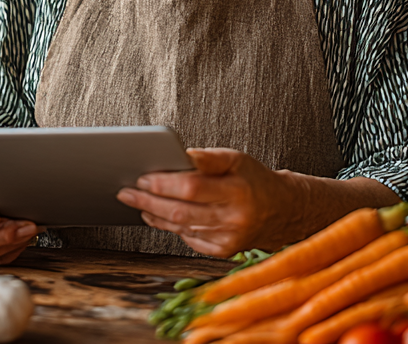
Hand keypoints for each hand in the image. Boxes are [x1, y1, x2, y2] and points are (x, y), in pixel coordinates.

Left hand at [116, 148, 294, 256]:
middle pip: (181, 212)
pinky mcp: (223, 251)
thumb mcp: (237, 159)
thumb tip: (180, 155)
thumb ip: (209, 158)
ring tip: (136, 202)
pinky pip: (188, 239)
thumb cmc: (252, 180)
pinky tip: (157, 216)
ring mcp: (228, 239)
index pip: (192, 188)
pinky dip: (170, 227)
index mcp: (238, 191)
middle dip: (148, 202)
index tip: (142, 177)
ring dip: (154, 215)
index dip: (164, 183)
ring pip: (181, 228)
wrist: (281, 210)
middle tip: (126, 193)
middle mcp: (234, 218)